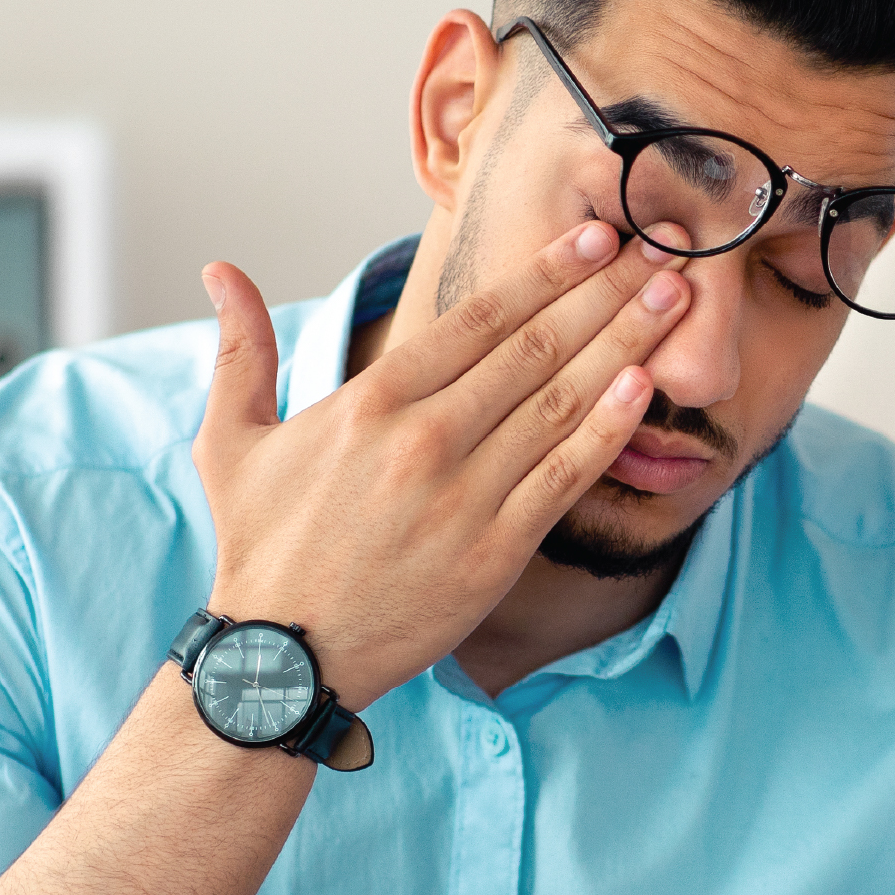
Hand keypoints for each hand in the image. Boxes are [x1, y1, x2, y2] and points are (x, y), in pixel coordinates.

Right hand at [192, 222, 684, 707]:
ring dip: (625, 345)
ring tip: (675, 300)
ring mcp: (463, 497)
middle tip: (664, 249)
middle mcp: (423, 439)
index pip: (478, 319)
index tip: (597, 238)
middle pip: (535, 348)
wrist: (283, 656)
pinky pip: (563, 479)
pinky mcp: (493, 554)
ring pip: (560, 403)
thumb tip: (219, 270)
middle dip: (606, 291)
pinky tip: (645, 387)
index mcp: (371, 402)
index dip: (546, 272)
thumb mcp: (232, 439)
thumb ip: (242, 349)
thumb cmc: (263, 547)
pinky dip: (607, 429)